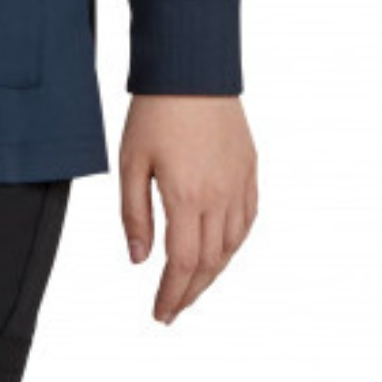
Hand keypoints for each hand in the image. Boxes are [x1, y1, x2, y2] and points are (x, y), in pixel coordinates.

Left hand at [119, 95, 257, 325]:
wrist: (193, 69)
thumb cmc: (156, 111)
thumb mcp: (132, 161)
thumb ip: (135, 214)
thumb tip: (138, 259)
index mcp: (187, 197)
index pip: (182, 264)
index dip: (172, 295)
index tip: (160, 313)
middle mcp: (220, 197)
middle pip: (209, 263)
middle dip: (190, 291)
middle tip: (173, 308)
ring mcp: (239, 183)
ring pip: (232, 246)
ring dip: (213, 272)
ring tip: (192, 285)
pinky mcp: (250, 169)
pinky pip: (248, 220)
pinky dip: (235, 244)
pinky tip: (221, 250)